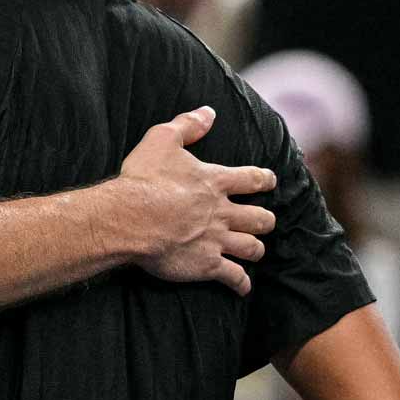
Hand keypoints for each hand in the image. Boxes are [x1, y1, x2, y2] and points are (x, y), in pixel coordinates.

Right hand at [113, 107, 277, 296]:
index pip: (252, 179)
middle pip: (260, 218)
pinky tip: (243, 287)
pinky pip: (234, 277)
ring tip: (253, 250)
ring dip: (255, 249)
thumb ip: (187, 125)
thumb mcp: (161, 140)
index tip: (270, 181)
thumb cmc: (143, 179)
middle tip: (263, 221)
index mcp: (215, 182)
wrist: (129, 218)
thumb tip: (209, 112)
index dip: (264, 179)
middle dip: (265, 220)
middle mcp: (222, 212)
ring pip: (252, 248)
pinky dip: (241, 283)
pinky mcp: (206, 264)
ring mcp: (217, 240)